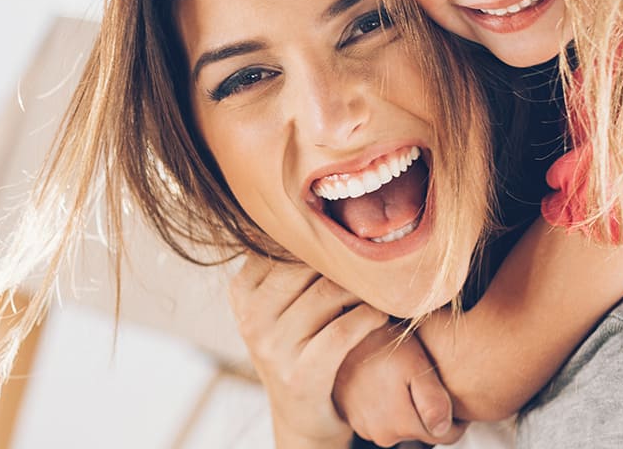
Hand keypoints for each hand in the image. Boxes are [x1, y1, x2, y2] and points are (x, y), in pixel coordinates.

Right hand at [229, 255, 387, 448]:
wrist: (303, 418)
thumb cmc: (301, 346)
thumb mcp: (281, 305)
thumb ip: (289, 264)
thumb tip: (318, 205)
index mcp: (242, 292)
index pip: (282, 243)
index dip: (319, 238)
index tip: (348, 236)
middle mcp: (251, 318)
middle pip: (305, 265)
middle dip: (343, 260)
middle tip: (372, 257)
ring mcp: (272, 348)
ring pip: (328, 294)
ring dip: (362, 287)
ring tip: (379, 285)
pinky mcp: (300, 375)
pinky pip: (342, 332)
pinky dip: (368, 318)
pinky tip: (380, 314)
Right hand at [334, 326, 467, 444]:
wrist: (341, 335)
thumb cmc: (381, 344)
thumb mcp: (415, 364)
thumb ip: (434, 400)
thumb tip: (444, 428)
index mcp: (401, 424)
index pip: (446, 435)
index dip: (455, 416)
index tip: (449, 393)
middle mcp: (382, 433)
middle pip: (423, 432)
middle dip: (429, 412)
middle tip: (423, 379)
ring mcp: (366, 428)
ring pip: (403, 427)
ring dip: (408, 409)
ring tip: (403, 378)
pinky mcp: (355, 420)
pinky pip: (384, 420)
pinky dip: (389, 406)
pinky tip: (386, 382)